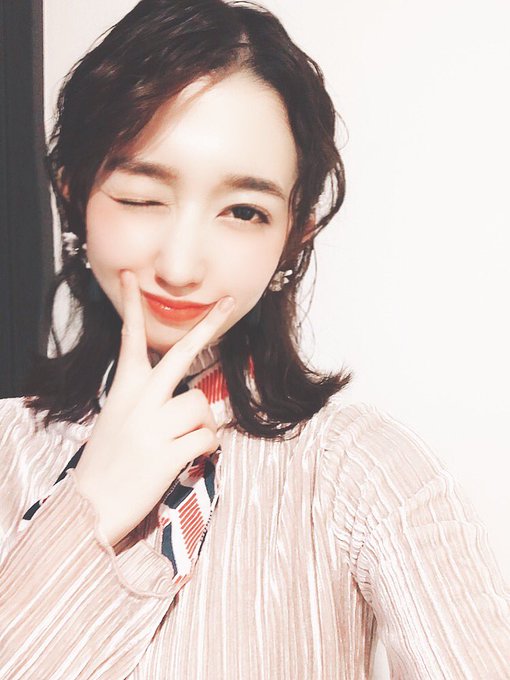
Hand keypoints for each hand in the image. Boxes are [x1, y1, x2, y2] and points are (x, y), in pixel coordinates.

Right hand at [73, 270, 234, 545]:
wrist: (89, 508)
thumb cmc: (107, 462)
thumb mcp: (117, 420)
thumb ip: (145, 400)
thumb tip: (190, 397)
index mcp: (124, 390)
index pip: (129, 339)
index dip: (130, 306)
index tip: (133, 277)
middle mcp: (139, 401)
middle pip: (180, 354)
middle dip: (207, 325)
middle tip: (229, 301)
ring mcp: (153, 426)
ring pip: (202, 406)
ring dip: (203, 425)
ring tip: (185, 442)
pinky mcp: (168, 453)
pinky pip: (208, 438)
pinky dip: (206, 448)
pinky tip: (188, 458)